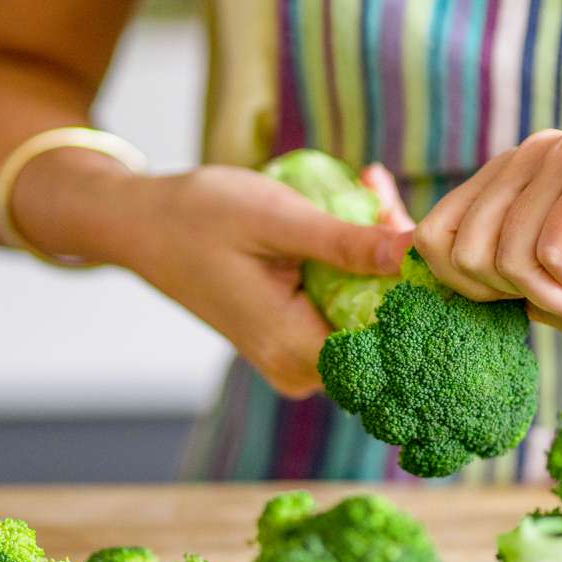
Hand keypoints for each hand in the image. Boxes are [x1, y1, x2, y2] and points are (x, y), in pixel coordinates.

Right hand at [117, 163, 412, 396]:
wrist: (141, 225)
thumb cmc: (200, 216)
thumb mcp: (279, 220)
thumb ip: (347, 243)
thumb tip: (417, 251)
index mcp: (293, 348)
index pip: (388, 343)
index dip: (414, 292)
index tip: (420, 234)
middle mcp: (295, 367)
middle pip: (380, 327)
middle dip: (395, 262)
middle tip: (383, 198)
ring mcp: (292, 357)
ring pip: (364, 313)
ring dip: (376, 255)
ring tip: (369, 194)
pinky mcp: (290, 338)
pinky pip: (341, 306)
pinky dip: (352, 262)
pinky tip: (352, 212)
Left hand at [414, 130, 561, 351]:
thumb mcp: (538, 291)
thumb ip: (480, 273)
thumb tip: (399, 257)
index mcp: (508, 176)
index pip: (428, 237)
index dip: (470, 289)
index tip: (540, 291)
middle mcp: (529, 152)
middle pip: (458, 254)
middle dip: (523, 295)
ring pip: (505, 258)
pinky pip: (550, 254)